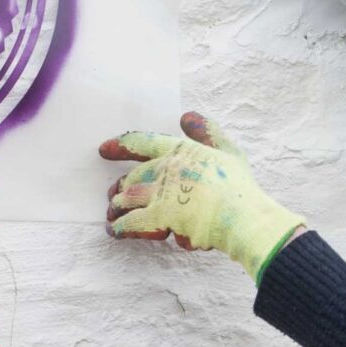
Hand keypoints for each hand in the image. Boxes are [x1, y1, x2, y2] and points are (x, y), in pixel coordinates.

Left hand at [99, 112, 304, 283]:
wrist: (243, 216)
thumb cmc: (240, 186)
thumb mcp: (228, 150)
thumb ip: (207, 131)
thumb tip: (186, 115)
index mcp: (181, 150)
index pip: (143, 142)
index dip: (120, 145)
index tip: (103, 149)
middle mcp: (165, 169)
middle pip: (132, 176)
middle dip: (120, 186)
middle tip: (113, 195)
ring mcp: (160, 193)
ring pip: (127, 198)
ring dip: (117, 207)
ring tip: (112, 214)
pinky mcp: (159, 216)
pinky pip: (131, 222)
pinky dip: (121, 227)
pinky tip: (114, 231)